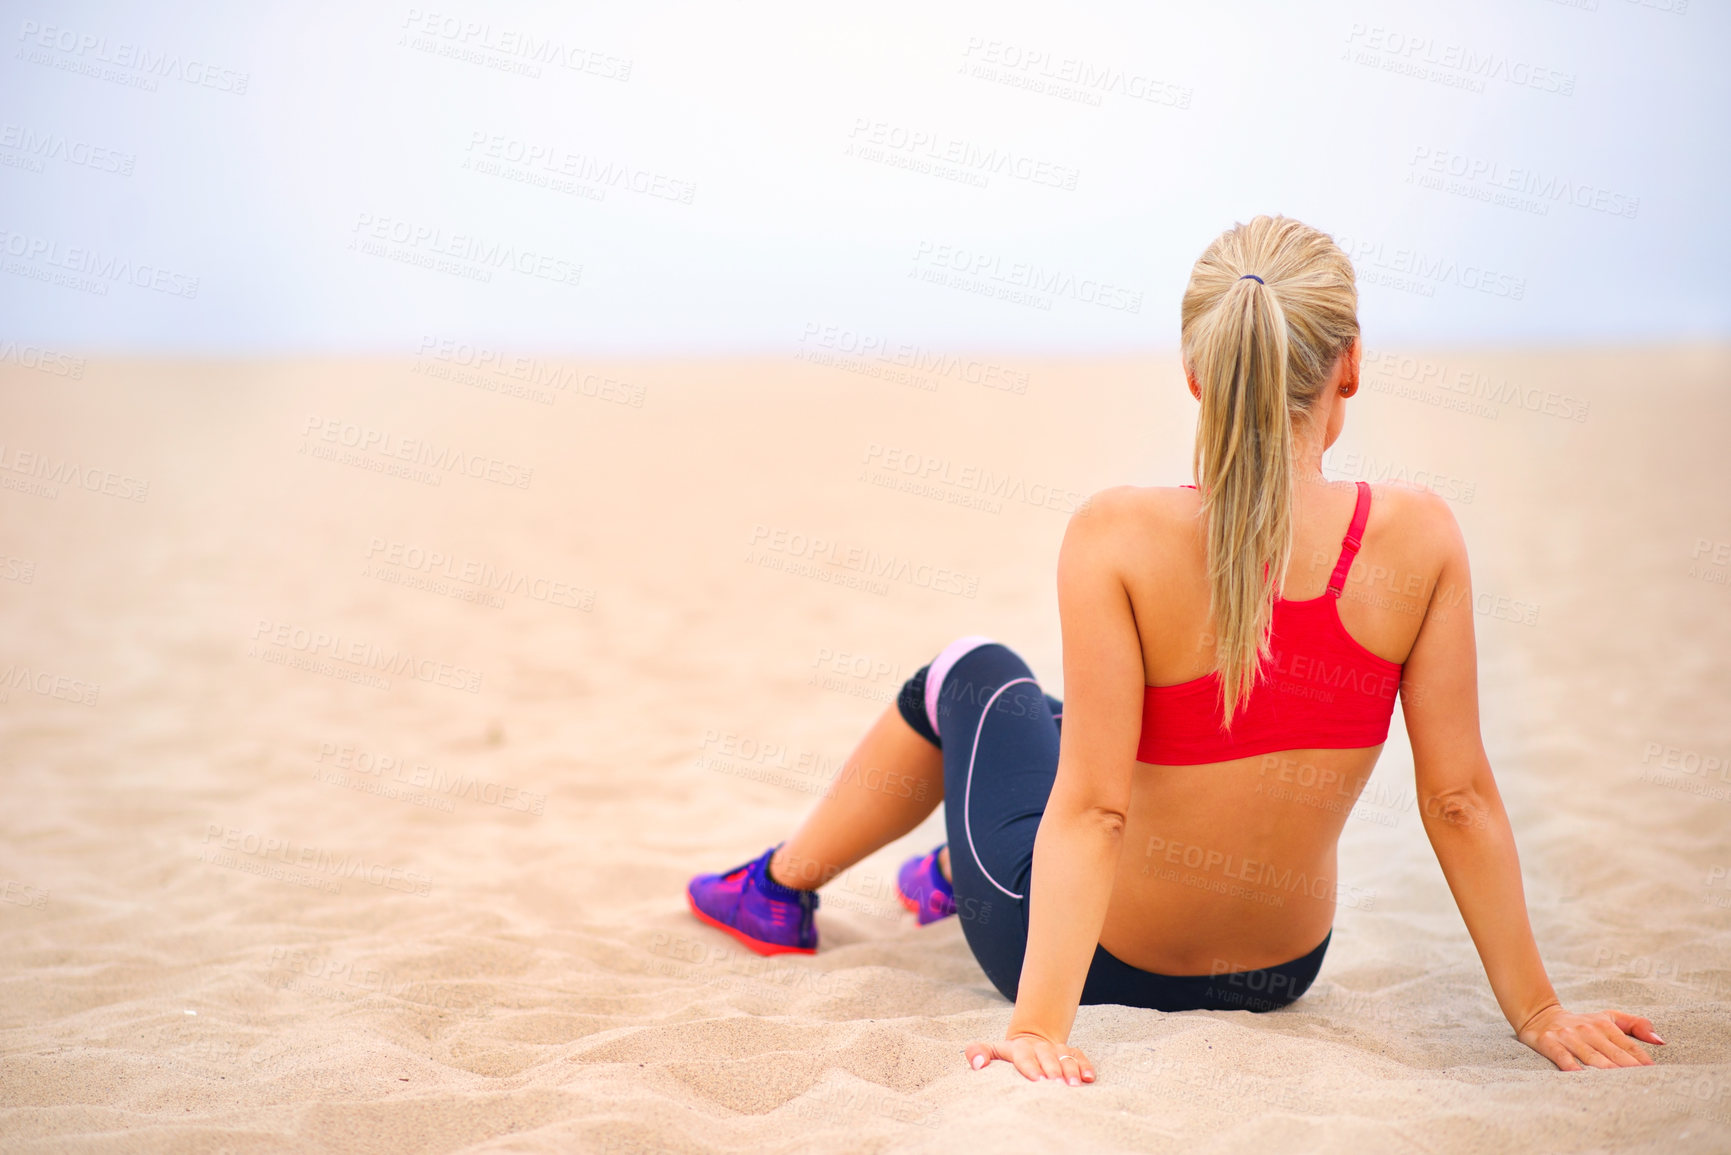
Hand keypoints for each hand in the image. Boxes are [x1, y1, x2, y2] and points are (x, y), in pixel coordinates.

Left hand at [964, 1031, 1095, 1084]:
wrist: (1029, 1042)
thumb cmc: (1007, 1056)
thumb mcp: (990, 1051)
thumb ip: (978, 1053)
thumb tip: (976, 1064)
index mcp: (1018, 1048)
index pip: (1024, 1055)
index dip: (1030, 1066)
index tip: (1036, 1080)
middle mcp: (1039, 1047)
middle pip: (1047, 1055)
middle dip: (1052, 1070)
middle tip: (1056, 1085)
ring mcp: (1055, 1049)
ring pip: (1065, 1056)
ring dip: (1070, 1070)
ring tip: (1074, 1086)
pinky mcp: (1069, 1054)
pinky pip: (1079, 1056)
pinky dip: (1085, 1066)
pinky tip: (1089, 1078)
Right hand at [1516, 1004, 1663, 1069]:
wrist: (1539, 1015)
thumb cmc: (1581, 1022)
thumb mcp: (1608, 1017)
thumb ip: (1636, 1025)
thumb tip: (1661, 1041)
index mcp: (1604, 1024)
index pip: (1627, 1045)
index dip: (1641, 1059)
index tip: (1654, 1074)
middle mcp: (1587, 1029)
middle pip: (1612, 1053)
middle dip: (1627, 1067)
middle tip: (1642, 1083)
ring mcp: (1567, 1036)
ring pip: (1590, 1055)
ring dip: (1604, 1068)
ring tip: (1619, 1082)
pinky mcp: (1548, 1042)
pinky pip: (1561, 1056)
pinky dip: (1570, 1065)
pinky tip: (1579, 1076)